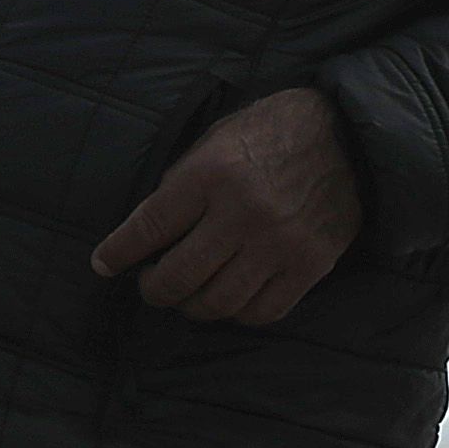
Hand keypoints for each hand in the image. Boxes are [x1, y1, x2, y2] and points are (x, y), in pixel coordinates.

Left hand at [92, 86, 363, 324]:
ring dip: (193, 307)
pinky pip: (264, 311)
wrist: (345, 136)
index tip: (103, 265)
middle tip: (149, 287)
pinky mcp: (310, 266)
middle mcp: (243, 213)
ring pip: (219, 301)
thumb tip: (148, 233)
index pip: (150, 227)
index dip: (119, 253)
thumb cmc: (267, 133)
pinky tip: (228, 300)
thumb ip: (181, 184)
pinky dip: (238, 314)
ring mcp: (279, 244)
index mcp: (210, 174)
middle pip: (181, 275)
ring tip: (186, 297)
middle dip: (154, 289)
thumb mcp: (213, 140)